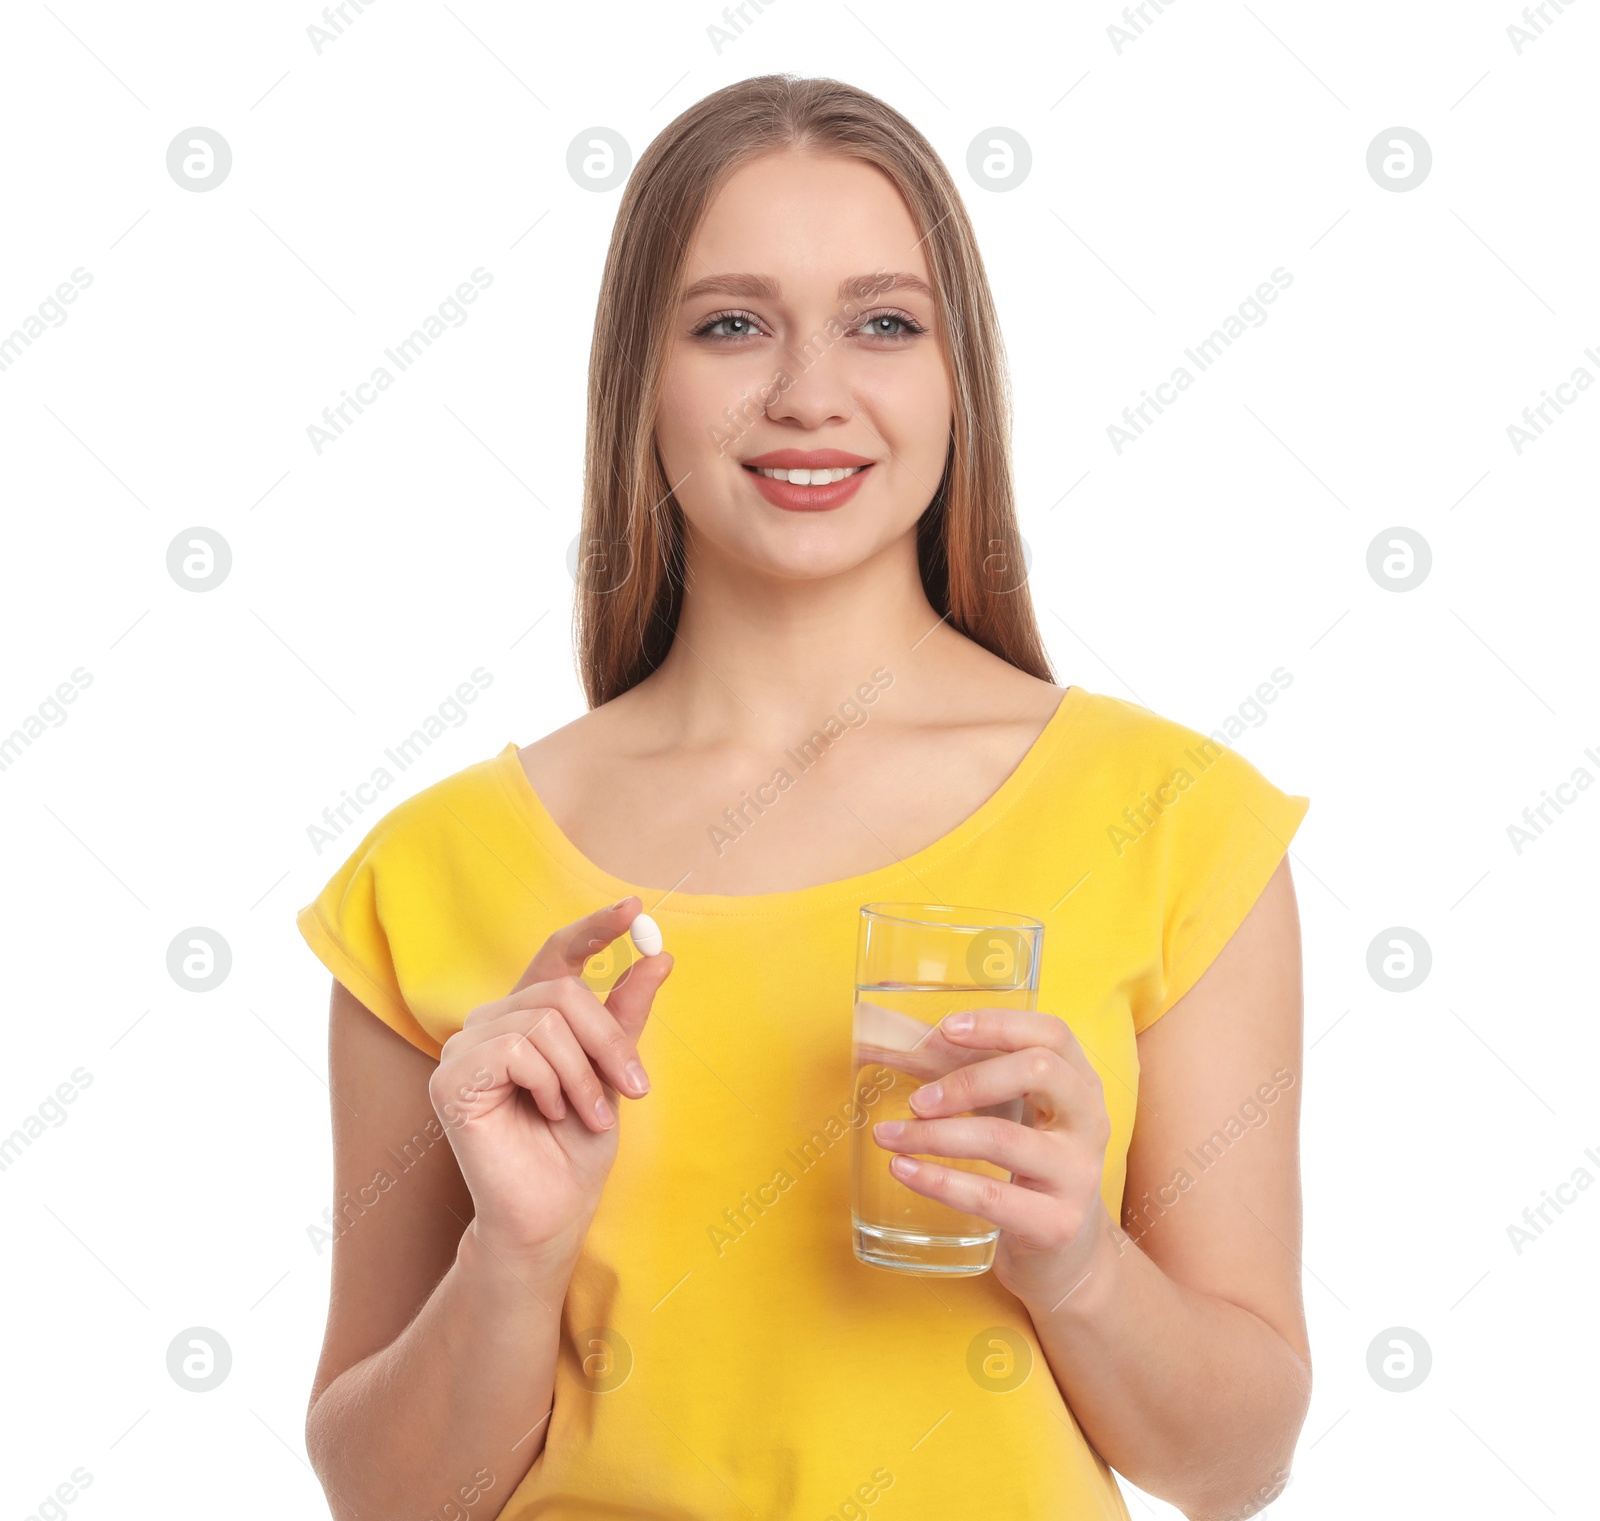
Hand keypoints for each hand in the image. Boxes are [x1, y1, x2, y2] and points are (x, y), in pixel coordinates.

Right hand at [430, 896, 671, 1270]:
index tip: (635, 908)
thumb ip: (626, 1016)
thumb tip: (660, 956)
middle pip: (562, 991)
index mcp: (528, 1017)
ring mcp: (464, 1049)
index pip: (556, 954)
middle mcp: (492, 1023)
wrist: (551, 1213)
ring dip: (582, 1073)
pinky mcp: (451, 1078)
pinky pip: (517, 1049)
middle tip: (635, 1087)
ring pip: (544, 1020)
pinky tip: (547, 1114)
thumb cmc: (577, 1148)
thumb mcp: (614, 1072)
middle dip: (609, 1039)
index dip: (593, 927)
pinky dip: (549, 1084)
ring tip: (588, 1114)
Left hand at [871, 1007, 1111, 1305]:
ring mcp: (1078, 1174)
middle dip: (967, 1080)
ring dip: (936, 1135)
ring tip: (888, 1136)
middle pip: (1038, 1071)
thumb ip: (962, 1075)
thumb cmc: (1027, 1165)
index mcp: (1080, 1082)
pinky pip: (991, 1197)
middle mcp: (1090, 1121)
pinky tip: (904, 1170)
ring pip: (1005, 1139)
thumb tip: (882, 1038)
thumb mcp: (1011, 1112)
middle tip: (916, 1100)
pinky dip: (939, 1181)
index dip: (999, 1024)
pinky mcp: (1057, 1223)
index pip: (1052, 1033)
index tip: (945, 1029)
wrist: (1064, 1254)